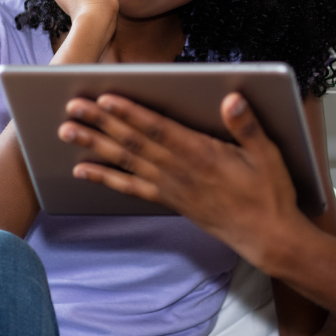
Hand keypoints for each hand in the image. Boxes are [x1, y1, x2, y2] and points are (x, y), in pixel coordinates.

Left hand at [56, 92, 311, 268]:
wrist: (267, 237)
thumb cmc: (269, 193)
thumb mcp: (268, 155)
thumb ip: (247, 126)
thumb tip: (231, 98)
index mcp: (202, 154)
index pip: (158, 129)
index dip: (130, 113)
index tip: (105, 98)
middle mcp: (179, 171)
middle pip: (133, 142)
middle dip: (100, 123)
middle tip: (72, 107)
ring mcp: (171, 187)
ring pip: (125, 162)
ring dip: (94, 145)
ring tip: (67, 131)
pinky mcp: (169, 201)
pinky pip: (131, 188)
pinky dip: (105, 178)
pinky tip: (83, 170)